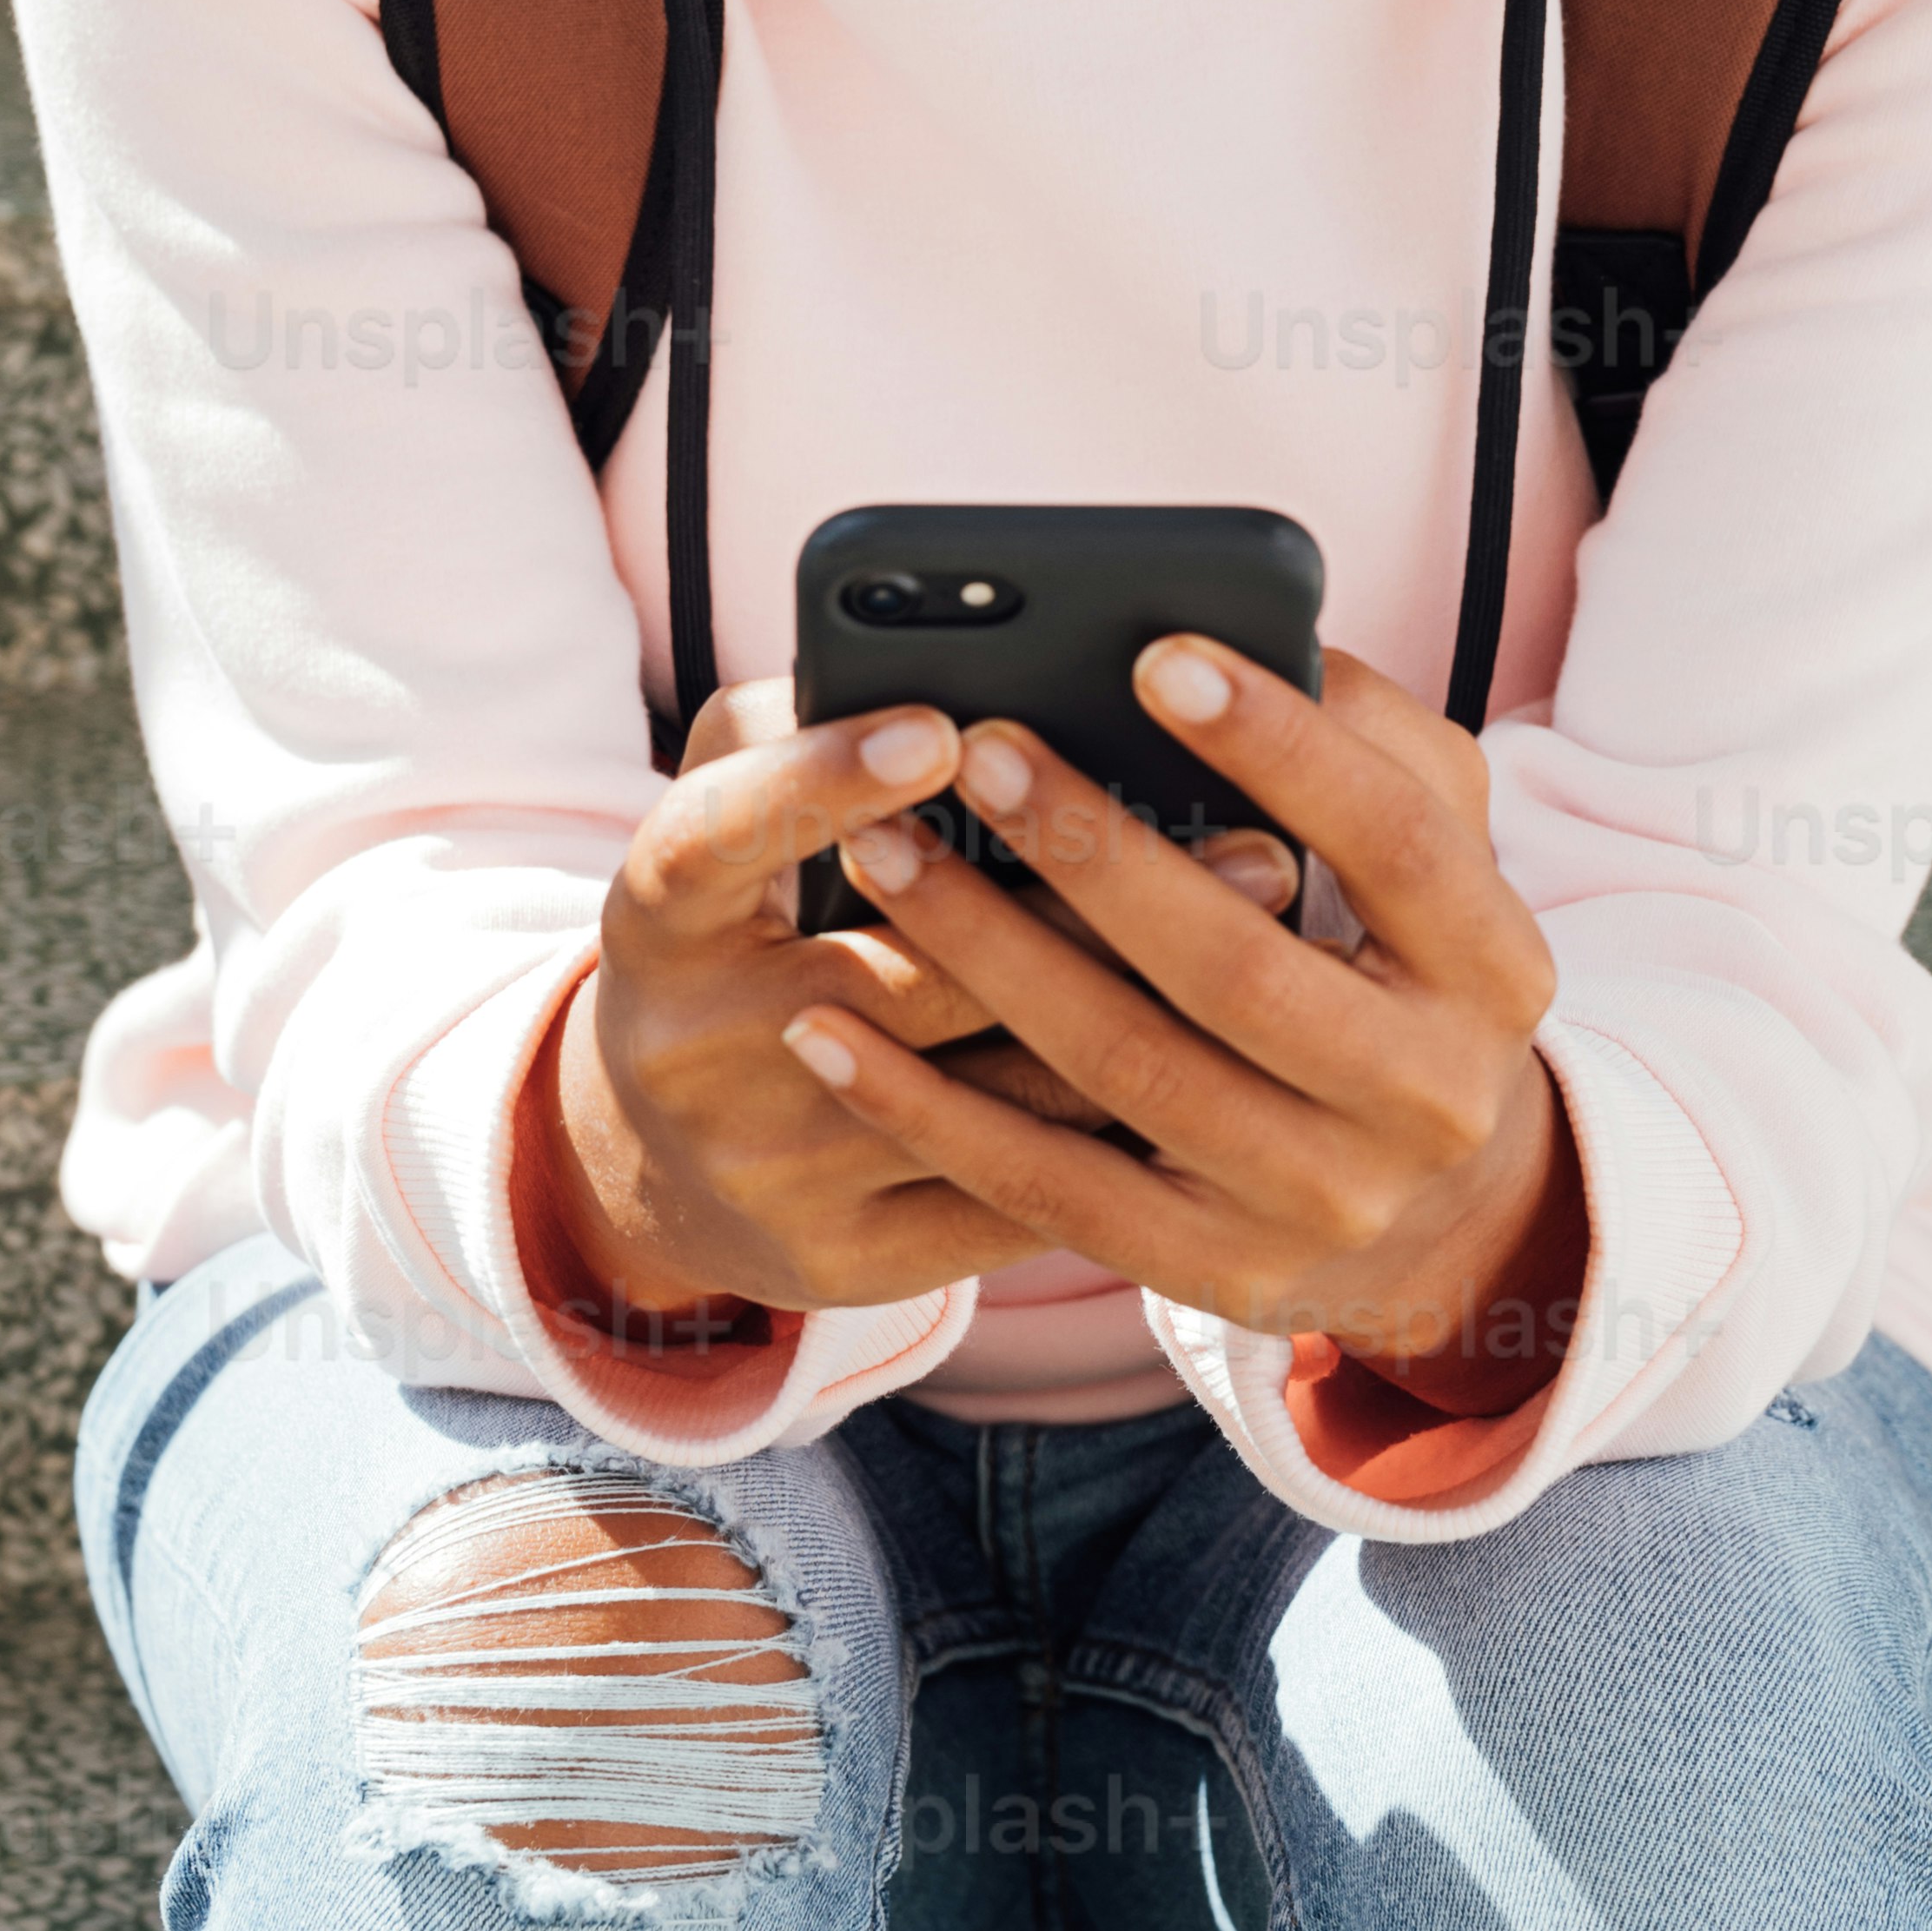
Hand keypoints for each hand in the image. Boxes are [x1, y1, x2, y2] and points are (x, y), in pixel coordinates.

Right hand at [540, 675, 1291, 1320]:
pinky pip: (1021, 1190)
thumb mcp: (729, 817)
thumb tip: (945, 669)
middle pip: (910, 974)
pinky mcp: (846, 1262)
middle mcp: (695, 1051)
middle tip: (1251, 833)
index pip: (716, 837)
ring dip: (1151, 1004)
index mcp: (657, 921)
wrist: (671, 1166)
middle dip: (1087, 898)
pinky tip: (1231, 1049)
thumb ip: (800, 726)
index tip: (944, 728)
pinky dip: (1130, 1117)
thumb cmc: (742, 927)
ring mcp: (770, 1168)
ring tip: (1274, 921)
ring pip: (997, 1088)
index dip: (821, 784)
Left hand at [775, 639, 1572, 1368]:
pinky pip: (1048, 1192)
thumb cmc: (1403, 976)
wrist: (1440, 1221)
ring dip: (986, 956)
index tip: (1156, 656)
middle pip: (1237, 966)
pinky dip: (931, 1110)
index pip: (1394, 842)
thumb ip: (1382, 747)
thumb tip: (1273, 642)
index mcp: (1493, 968)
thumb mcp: (1436, 865)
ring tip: (879, 852)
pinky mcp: (1218, 1273)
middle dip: (1093, 850)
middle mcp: (1425, 1098)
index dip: (1281, 747)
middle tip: (977, 746)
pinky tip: (834, 1032)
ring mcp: (1321, 1200)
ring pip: (1125, 1073)